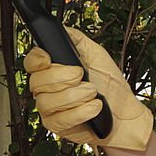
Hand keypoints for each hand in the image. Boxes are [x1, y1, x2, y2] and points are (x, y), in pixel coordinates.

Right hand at [23, 27, 152, 151]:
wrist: (124, 113)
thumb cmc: (110, 86)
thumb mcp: (96, 55)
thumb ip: (77, 40)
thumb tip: (62, 29)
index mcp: (53, 69)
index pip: (31, 62)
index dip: (37, 60)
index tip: (49, 59)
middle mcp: (46, 89)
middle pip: (37, 81)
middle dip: (63, 77)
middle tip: (82, 76)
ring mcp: (49, 109)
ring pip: (47, 101)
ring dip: (75, 96)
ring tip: (93, 93)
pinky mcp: (56, 126)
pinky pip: (60, 119)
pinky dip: (81, 111)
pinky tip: (94, 107)